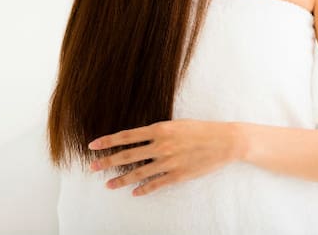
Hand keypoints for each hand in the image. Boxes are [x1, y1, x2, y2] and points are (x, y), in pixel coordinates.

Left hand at [88, 119, 240, 195]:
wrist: (225, 141)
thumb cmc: (202, 130)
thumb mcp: (178, 124)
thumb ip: (158, 131)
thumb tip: (141, 138)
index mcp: (160, 129)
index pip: (127, 136)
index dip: (108, 141)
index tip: (93, 145)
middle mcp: (161, 146)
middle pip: (127, 155)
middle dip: (107, 162)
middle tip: (92, 168)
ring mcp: (168, 162)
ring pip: (138, 173)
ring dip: (121, 180)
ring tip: (108, 185)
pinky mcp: (177, 175)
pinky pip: (155, 184)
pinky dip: (143, 189)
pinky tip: (134, 192)